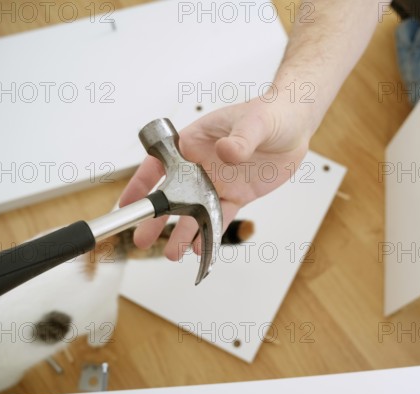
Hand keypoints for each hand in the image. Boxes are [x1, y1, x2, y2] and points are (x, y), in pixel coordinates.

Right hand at [119, 97, 311, 260]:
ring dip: (182, 233)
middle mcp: (201, 165)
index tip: (125, 205)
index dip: (139, 185)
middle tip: (140, 240)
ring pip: (194, 212)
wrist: (294, 126)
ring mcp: (218, 182)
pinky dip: (210, 233)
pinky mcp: (237, 195)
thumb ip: (239, 139)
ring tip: (171, 254)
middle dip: (155, 218)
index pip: (158, 165)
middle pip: (172, 195)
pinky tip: (200, 248)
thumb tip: (228, 152)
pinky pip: (220, 217)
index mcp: (194, 141)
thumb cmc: (269, 113)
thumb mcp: (254, 122)